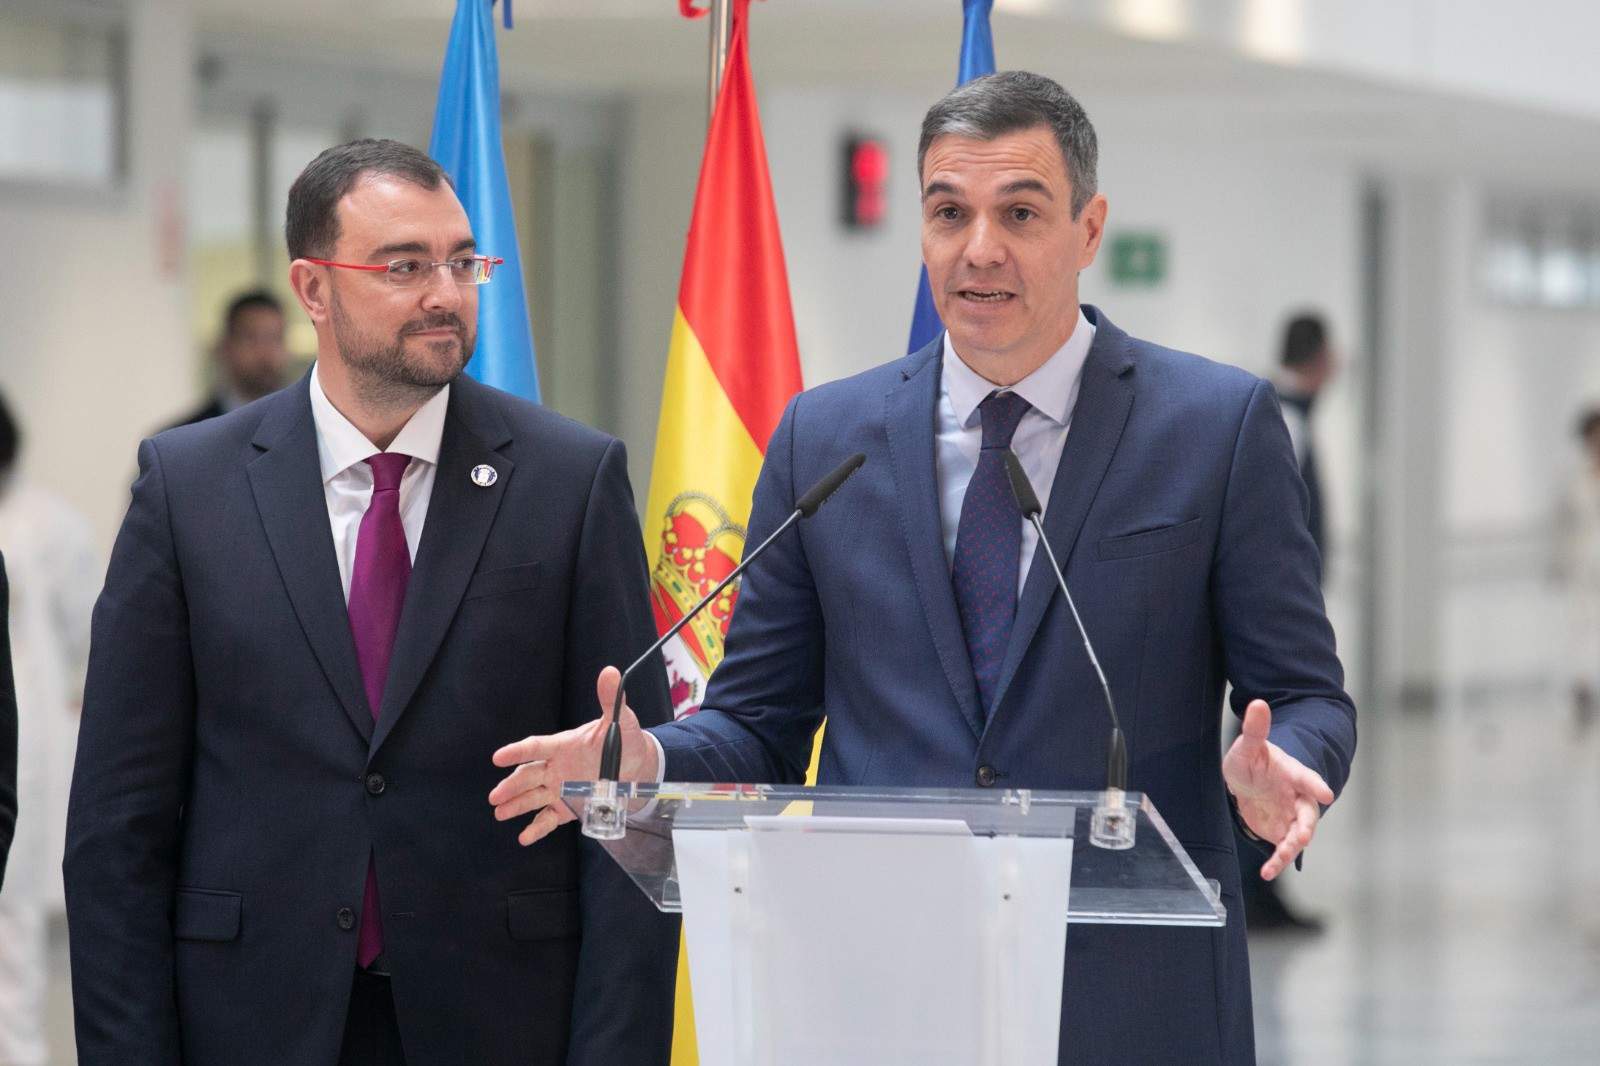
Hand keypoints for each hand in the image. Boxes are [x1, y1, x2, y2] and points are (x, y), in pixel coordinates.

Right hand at [489, 666, 659, 844]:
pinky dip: (537, 828)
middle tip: (495, 796)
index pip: (536, 747)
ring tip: (499, 813)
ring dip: (516, 805)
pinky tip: (524, 838)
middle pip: (529, 776)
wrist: (638, 768)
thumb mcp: (621, 722)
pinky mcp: (568, 807)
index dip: (518, 752)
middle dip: (511, 785)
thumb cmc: (625, 742)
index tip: (498, 757)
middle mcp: (557, 768)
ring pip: (533, 797)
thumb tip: (610, 672)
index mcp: (564, 746)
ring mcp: (560, 788)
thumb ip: (611, 700)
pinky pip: (549, 818)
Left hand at [1222, 699, 1334, 880]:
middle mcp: (1297, 796)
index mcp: (1291, 773)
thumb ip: (1254, 729)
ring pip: (1299, 834)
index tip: (1325, 794)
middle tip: (1301, 837)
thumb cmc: (1251, 761)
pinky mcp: (1282, 831)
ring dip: (1290, 848)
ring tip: (1276, 862)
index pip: (1306, 778)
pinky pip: (1284, 848)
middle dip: (1306, 826)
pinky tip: (1267, 872)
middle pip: (1308, 813)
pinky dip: (1277, 860)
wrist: (1246, 782)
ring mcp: (1291, 815)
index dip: (1315, 785)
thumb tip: (1257, 704)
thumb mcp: (1247, 746)